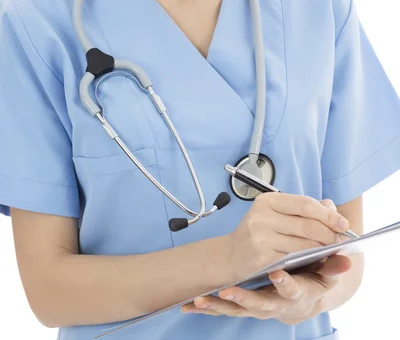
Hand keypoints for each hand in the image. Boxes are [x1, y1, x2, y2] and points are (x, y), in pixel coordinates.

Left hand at [181, 253, 351, 323]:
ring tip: (200, 300)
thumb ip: (334, 261)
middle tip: (228, 292)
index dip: (286, 283)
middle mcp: (277, 305)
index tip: (277, 274)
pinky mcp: (244, 308)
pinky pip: (225, 310)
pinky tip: (187, 306)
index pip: (293, 289)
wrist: (303, 300)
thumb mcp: (329, 271)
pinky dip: (207, 309)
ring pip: (238, 310)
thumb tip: (346, 256)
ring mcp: (258, 307)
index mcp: (298, 293)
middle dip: (244, 299)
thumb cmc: (315, 278)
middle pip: (260, 305)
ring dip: (219, 306)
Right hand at [227, 191, 349, 282]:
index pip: (305, 204)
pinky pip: (296, 258)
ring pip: (305, 243)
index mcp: (268, 201)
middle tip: (339, 240)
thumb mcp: (277, 215)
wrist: (230, 256)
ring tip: (330, 250)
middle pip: (308, 224)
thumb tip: (333, 208)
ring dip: (323, 248)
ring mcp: (261, 237)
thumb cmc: (258, 233)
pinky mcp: (263, 257)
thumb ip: (304, 210)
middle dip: (329, 233)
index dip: (328, 214)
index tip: (343, 223)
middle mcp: (262, 216)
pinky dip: (310, 259)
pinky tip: (316, 260)